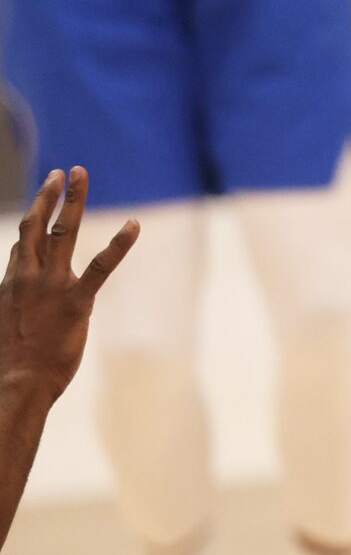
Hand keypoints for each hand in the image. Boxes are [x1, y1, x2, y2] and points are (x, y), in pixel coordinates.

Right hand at [1, 169, 137, 404]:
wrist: (15, 382)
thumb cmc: (11, 361)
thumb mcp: (7, 323)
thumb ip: (17, 304)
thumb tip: (21, 299)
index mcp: (11, 282)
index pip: (23, 243)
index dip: (34, 221)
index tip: (43, 201)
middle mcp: (27, 276)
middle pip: (37, 225)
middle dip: (49, 196)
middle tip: (61, 172)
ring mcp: (51, 285)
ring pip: (62, 231)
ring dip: (73, 199)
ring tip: (79, 174)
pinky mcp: (76, 300)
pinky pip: (101, 266)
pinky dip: (119, 244)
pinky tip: (134, 225)